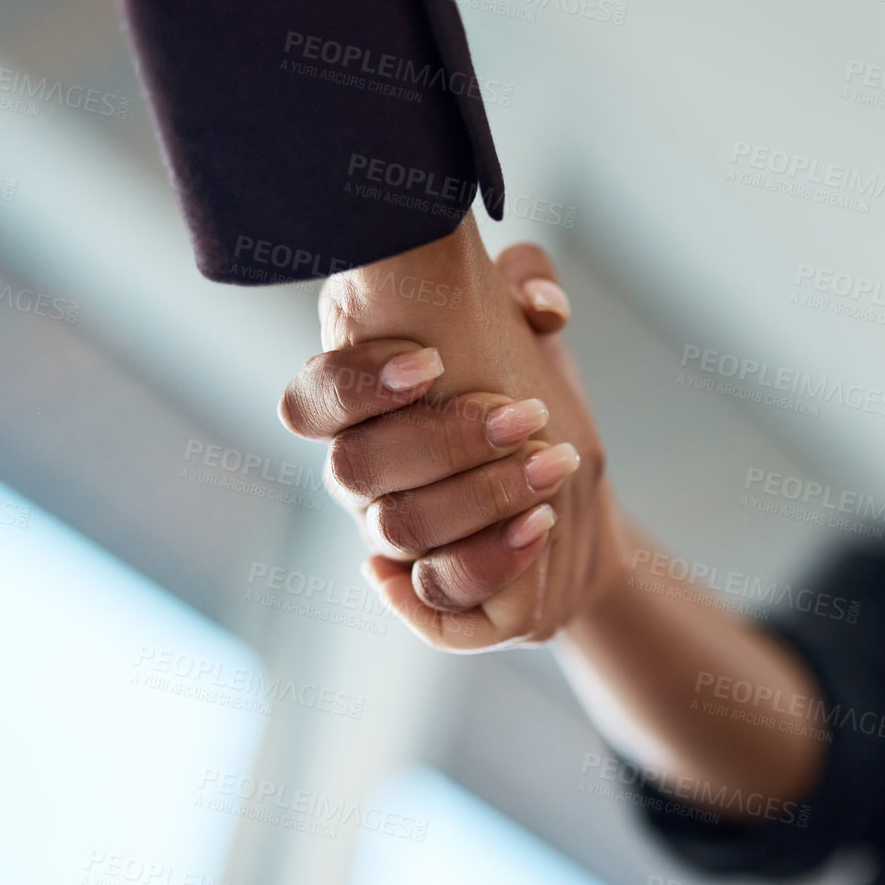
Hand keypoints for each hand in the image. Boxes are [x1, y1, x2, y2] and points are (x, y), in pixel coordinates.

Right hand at [281, 220, 627, 648]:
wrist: (574, 479)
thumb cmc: (525, 386)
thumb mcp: (529, 325)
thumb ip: (525, 282)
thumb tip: (541, 304)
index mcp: (363, 406)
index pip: (309, 403)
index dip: (354, 387)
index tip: (431, 364)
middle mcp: (361, 478)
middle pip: (354, 471)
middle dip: (445, 440)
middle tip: (526, 416)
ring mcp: (393, 540)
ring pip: (400, 534)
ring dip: (480, 500)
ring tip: (554, 467)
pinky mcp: (439, 593)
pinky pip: (438, 603)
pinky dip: (481, 568)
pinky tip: (534, 531)